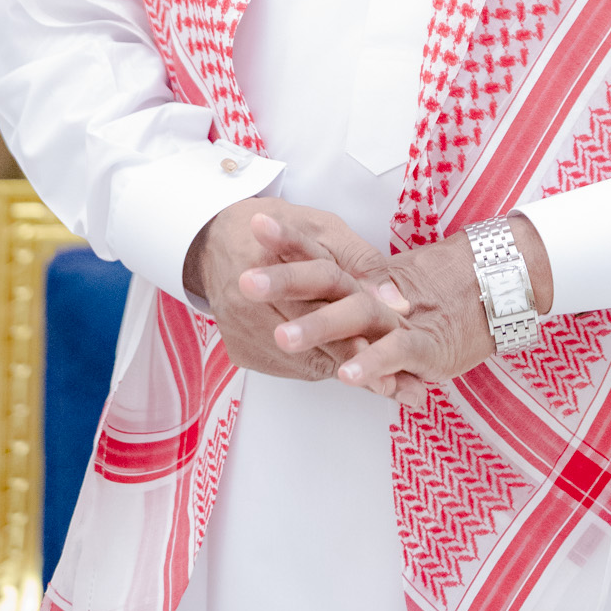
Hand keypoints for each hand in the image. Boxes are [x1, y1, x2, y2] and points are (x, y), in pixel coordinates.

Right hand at [183, 198, 390, 383]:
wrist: (216, 240)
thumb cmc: (279, 226)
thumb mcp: (325, 227)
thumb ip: (362, 261)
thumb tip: (395, 303)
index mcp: (267, 262)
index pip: (313, 302)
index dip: (346, 329)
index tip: (375, 349)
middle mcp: (247, 302)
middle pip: (307, 339)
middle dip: (350, 358)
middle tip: (392, 383)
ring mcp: (242, 332)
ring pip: (300, 360)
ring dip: (341, 368)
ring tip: (385, 383)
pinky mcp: (240, 352)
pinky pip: (288, 367)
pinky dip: (318, 365)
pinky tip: (344, 364)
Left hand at [257, 211, 552, 411]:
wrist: (492, 293)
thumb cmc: (425, 297)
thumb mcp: (374, 292)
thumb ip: (337, 290)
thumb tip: (290, 293)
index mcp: (356, 276)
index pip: (318, 251)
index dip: (287, 238)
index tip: (254, 222)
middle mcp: (371, 291)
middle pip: (326, 279)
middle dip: (285, 280)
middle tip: (245, 280)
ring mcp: (396, 318)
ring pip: (353, 316)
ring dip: (318, 327)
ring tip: (282, 339)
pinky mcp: (423, 346)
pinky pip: (394, 353)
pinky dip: (372, 364)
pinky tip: (348, 375)